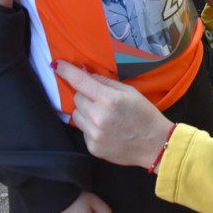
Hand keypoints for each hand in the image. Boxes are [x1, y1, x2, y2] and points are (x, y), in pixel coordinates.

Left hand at [55, 61, 174, 169]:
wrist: (155, 145)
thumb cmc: (145, 115)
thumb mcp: (130, 92)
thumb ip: (106, 82)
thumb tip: (86, 73)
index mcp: (109, 99)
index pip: (81, 81)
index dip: (67, 71)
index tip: (57, 65)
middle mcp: (98, 117)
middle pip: (77, 98)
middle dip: (85, 95)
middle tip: (101, 99)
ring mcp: (94, 134)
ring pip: (76, 114)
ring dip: (86, 111)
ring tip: (103, 116)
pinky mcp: (92, 148)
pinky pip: (82, 130)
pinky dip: (90, 127)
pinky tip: (106, 129)